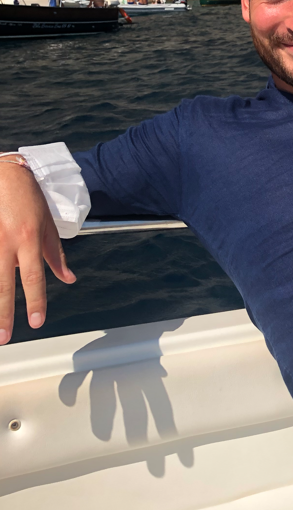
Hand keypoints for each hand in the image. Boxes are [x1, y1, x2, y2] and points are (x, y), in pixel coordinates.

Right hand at [0, 163, 75, 343]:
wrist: (3, 173)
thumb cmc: (28, 198)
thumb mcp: (48, 225)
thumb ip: (56, 256)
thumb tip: (69, 279)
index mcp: (29, 239)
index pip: (34, 277)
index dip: (35, 301)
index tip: (36, 321)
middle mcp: (6, 241)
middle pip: (3, 284)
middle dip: (3, 313)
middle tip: (3, 336)